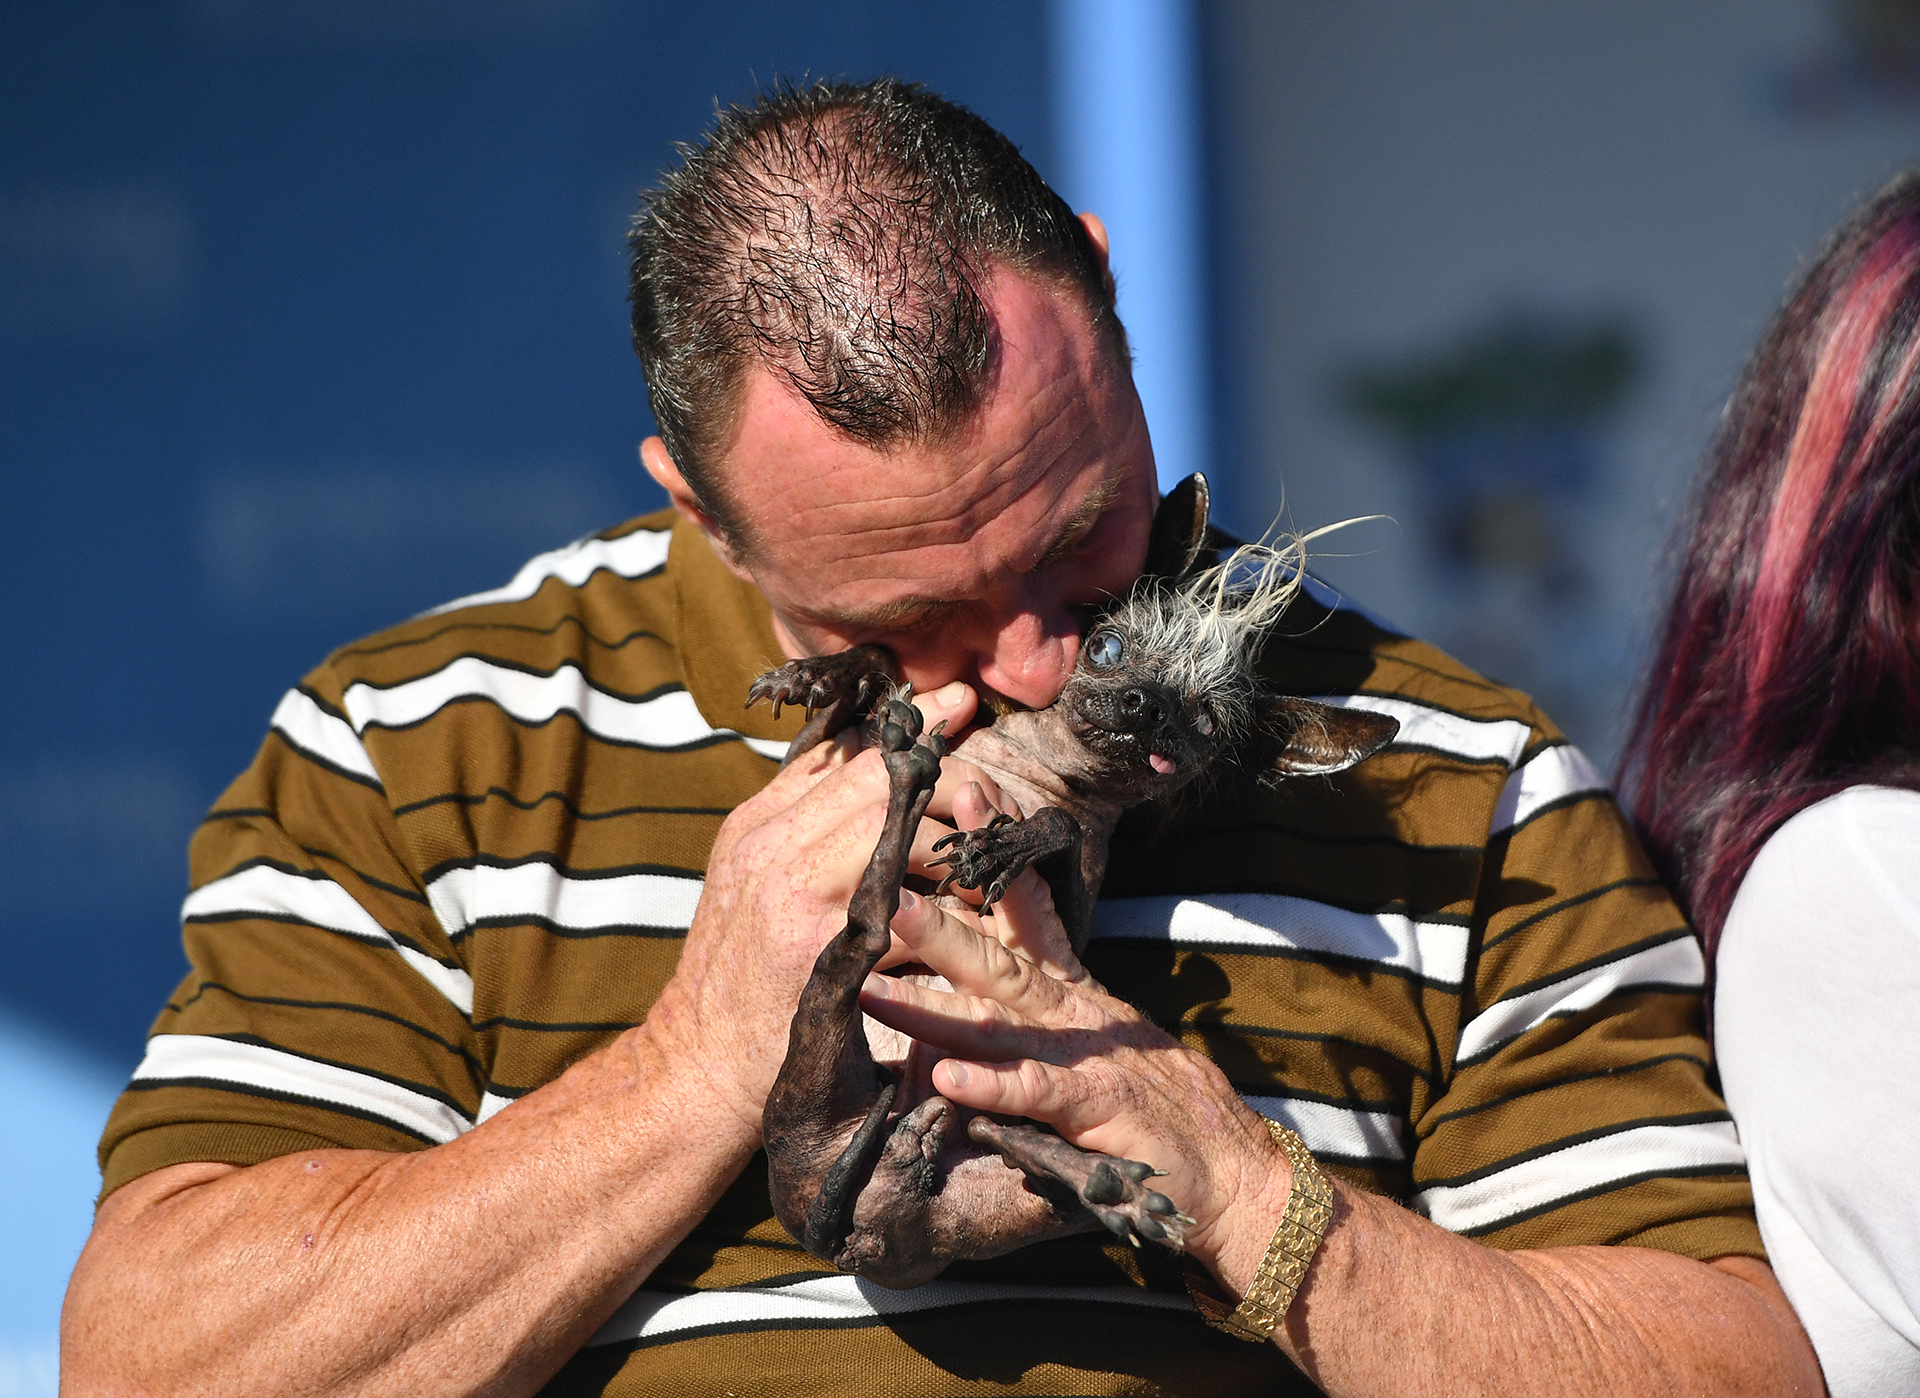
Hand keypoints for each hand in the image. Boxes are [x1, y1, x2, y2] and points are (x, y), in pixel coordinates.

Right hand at [648, 681, 1010, 1140]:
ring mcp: (791, 896)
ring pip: (896, 833)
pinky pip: (904, 912)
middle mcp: (768, 848)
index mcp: (756, 825)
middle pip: (876, 781)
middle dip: (947, 778)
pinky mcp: (820, 951)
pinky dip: (947, 910)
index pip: (841, 753)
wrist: (697, 1065)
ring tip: (991, 862)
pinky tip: (975, 918)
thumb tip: (865, 762)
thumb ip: (801, 824)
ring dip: (956, 845)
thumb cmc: (738, 975)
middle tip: (994, 801)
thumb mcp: (751, 881)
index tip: (961, 702)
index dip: (908, 726)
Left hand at [859, 895, 1291, 1278]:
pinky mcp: (1093, 1107)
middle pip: (994, 957)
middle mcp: (1069, 1011)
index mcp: (1067, 988)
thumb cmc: (1154, 1096)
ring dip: (934, 1004)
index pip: (1025, 908)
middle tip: (882, 892)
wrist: (1228, 1164)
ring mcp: (1081, 1056)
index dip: (995, 853)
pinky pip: (1035, 1093)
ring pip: (996, 1021)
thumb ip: (1047, 978)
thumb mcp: (1097, 1021)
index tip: (963, 797)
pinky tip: (949, 1080)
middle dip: (937, 923)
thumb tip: (996, 927)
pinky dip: (993, 1086)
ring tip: (875, 987)